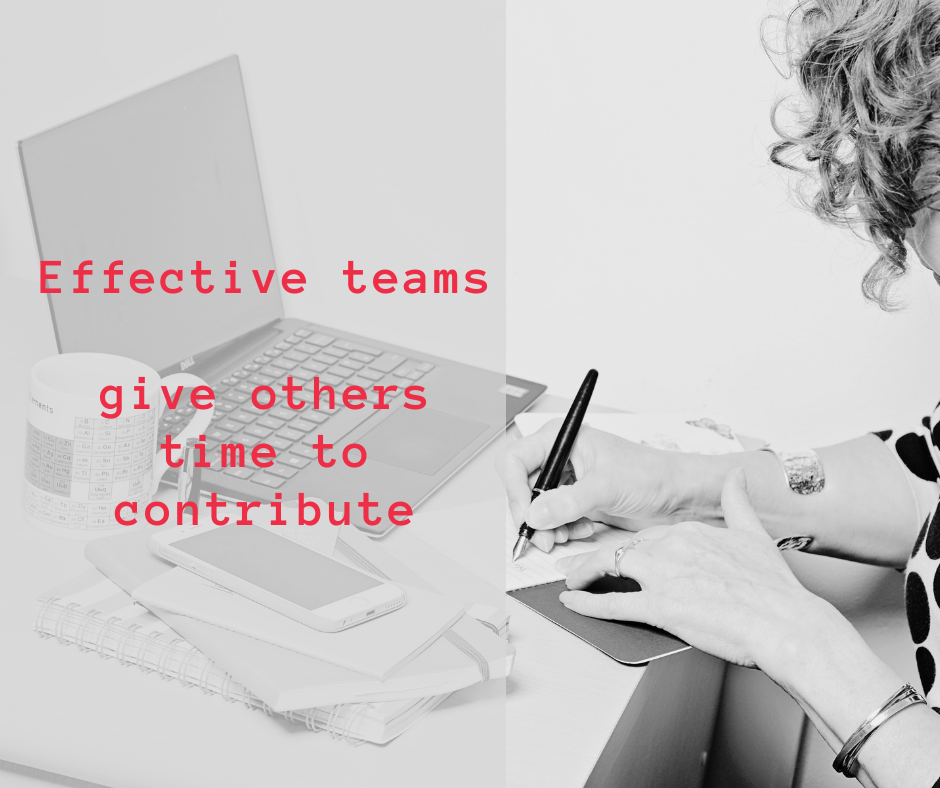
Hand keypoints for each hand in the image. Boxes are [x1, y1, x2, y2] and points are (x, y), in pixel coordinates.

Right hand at [496, 420, 693, 551]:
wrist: (678, 494)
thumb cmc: (651, 474)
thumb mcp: (607, 487)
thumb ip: (567, 502)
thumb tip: (534, 514)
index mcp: (562, 438)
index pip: (516, 460)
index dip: (515, 489)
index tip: (526, 515)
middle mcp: (560, 456)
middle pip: (523, 486)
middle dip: (532, 514)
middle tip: (543, 537)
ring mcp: (568, 478)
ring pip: (536, 506)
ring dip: (547, 526)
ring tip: (566, 535)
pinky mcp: (577, 498)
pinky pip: (553, 517)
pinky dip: (562, 529)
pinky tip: (582, 530)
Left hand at [556, 468, 821, 668]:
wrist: (786, 623)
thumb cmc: (773, 589)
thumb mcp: (753, 534)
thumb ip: (737, 502)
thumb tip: (736, 475)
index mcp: (688, 531)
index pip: (646, 535)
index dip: (628, 546)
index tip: (618, 554)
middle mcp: (671, 547)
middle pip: (621, 547)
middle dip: (596, 557)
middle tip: (578, 566)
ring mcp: (663, 576)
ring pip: (608, 566)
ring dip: (583, 573)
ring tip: (570, 580)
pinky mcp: (660, 607)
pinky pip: (612, 604)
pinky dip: (586, 604)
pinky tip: (572, 603)